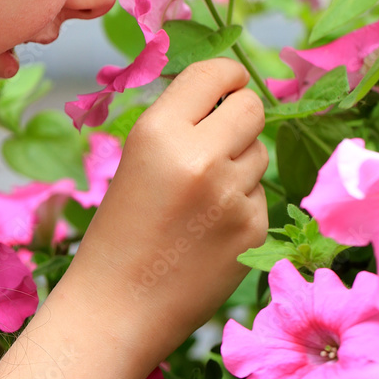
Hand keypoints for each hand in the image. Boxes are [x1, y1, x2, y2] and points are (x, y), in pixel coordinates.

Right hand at [63, 57, 268, 371]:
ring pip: (259, 151)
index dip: (228, 74)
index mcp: (159, 131)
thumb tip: (229, 94)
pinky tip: (209, 227)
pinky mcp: (253, 230)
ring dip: (240, 161)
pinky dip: (241, 203)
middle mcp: (199, 156)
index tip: (231, 81)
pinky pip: (260, 194)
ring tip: (203, 192)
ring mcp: (231, 195)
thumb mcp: (137, 157)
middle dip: (242, 112)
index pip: (213, 75)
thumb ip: (181, 122)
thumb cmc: (121, 226)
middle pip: (251, 107)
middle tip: (225, 129)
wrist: (118, 304)